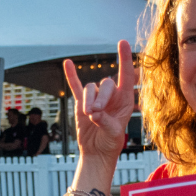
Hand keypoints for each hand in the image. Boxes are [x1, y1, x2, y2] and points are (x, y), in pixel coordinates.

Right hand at [64, 39, 137, 160]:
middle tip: (95, 112)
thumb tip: (94, 112)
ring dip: (88, 100)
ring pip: (90, 88)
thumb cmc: (110, 143)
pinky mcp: (81, 103)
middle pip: (105, 84)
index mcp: (125, 100)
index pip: (127, 76)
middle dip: (99, 97)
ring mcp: (96, 98)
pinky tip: (68, 63)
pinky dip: (72, 76)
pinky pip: (76, 87)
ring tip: (88, 115)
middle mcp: (111, 96)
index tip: (121, 42)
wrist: (96, 152)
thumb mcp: (113, 134)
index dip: (125, 59)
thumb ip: (105, 121)